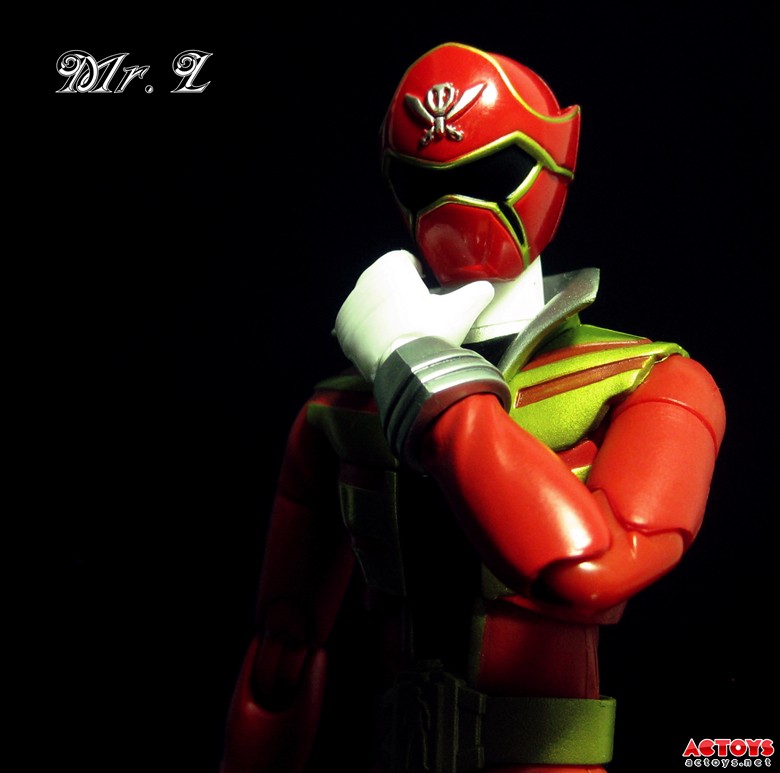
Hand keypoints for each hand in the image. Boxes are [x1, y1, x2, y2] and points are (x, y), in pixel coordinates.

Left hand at [335, 250, 494, 380]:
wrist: (403, 367)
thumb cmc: (431, 330)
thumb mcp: (463, 309)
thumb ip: (478, 292)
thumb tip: (487, 288)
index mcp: (391, 265)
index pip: (405, 261)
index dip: (418, 275)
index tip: (428, 292)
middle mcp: (365, 278)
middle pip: (387, 282)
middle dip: (400, 295)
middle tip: (418, 316)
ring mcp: (351, 304)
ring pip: (372, 303)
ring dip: (384, 313)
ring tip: (403, 333)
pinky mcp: (342, 328)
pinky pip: (358, 325)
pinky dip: (369, 332)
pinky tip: (385, 344)